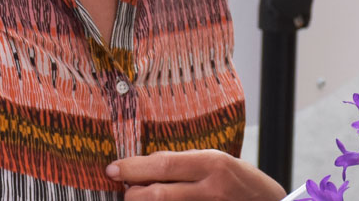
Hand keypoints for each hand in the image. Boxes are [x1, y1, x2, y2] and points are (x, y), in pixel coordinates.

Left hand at [107, 149, 286, 200]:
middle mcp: (210, 190)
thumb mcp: (220, 161)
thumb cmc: (244, 182)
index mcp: (213, 165)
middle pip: (155, 195)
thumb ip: (187, 162)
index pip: (163, 166)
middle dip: (132, 193)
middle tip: (126, 189)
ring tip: (141, 196)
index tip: (113, 169)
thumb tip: (149, 163)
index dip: (133, 168)